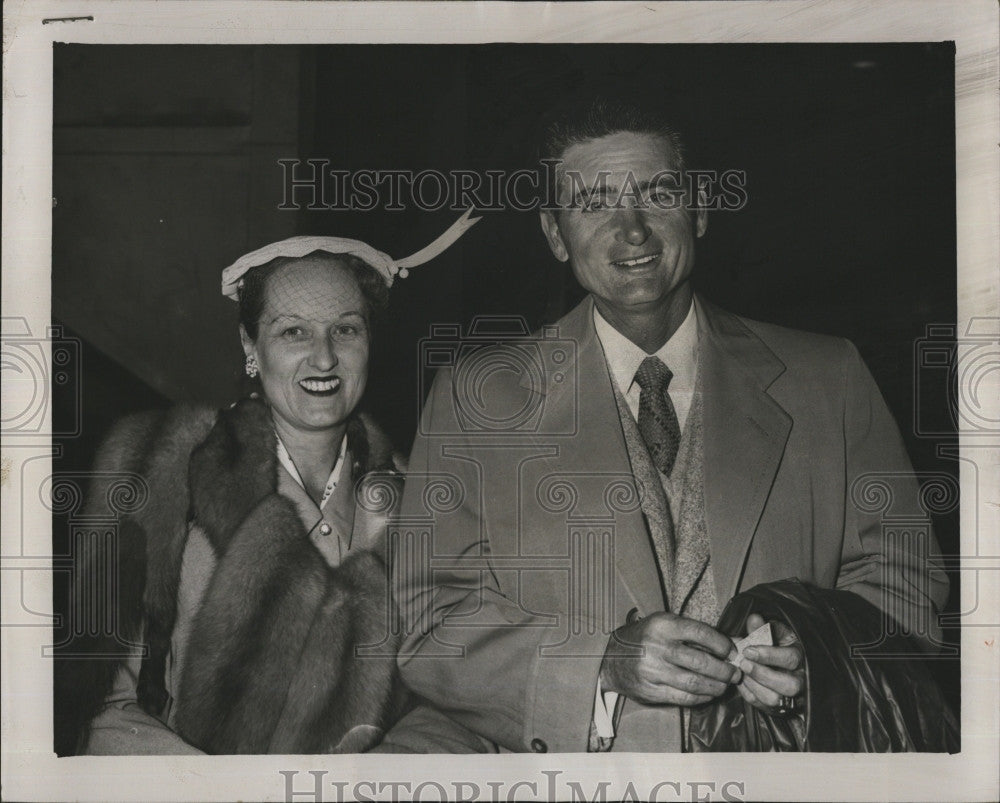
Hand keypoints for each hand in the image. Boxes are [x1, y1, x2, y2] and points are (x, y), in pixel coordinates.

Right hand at [599, 612, 740, 706]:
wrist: (610, 658)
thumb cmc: (644, 638)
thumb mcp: (662, 624)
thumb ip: (690, 632)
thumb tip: (727, 644)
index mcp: (662, 625)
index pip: (700, 633)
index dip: (722, 644)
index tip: (733, 651)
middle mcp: (657, 647)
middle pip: (700, 662)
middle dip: (724, 670)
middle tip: (735, 673)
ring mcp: (652, 671)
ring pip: (694, 683)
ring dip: (716, 686)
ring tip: (725, 685)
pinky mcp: (650, 691)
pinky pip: (683, 697)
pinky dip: (700, 697)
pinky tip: (708, 694)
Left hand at [735, 613, 804, 714]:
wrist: (783, 660)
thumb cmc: (778, 643)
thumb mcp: (774, 631)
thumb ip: (763, 627)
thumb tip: (753, 619)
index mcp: (803, 656)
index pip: (791, 659)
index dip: (768, 655)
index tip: (748, 650)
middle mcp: (803, 679)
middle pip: (789, 685)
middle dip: (762, 675)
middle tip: (743, 663)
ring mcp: (794, 697)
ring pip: (776, 700)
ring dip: (754, 686)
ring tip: (741, 672)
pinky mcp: (781, 708)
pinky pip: (764, 707)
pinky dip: (749, 694)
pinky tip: (741, 680)